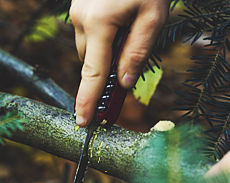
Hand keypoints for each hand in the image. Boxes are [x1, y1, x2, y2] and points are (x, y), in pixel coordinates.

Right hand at [70, 0, 169, 125]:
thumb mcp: (152, 18)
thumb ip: (136, 53)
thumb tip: (123, 84)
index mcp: (99, 24)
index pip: (93, 73)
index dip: (88, 101)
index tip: (82, 123)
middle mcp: (81, 19)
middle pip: (90, 62)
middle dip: (106, 71)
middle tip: (127, 73)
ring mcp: (77, 10)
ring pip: (88, 48)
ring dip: (105, 53)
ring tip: (129, 33)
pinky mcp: (79, 5)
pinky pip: (88, 32)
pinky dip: (102, 38)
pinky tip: (120, 22)